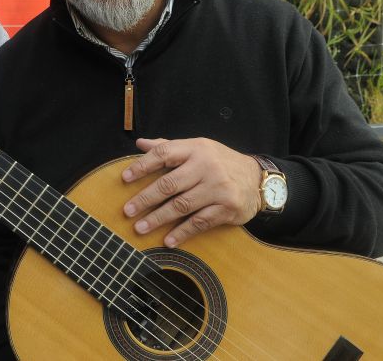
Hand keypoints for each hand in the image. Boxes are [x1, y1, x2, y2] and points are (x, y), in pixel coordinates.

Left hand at [120, 137, 261, 247]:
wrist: (257, 179)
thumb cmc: (219, 162)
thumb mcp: (198, 148)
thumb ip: (169, 146)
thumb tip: (140, 143)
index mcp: (196, 148)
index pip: (164, 153)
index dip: (142, 165)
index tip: (124, 178)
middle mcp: (207, 166)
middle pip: (169, 184)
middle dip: (145, 199)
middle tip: (127, 210)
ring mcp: (218, 188)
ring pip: (182, 206)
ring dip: (158, 219)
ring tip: (140, 228)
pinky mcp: (227, 208)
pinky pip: (199, 222)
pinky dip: (182, 233)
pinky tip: (167, 240)